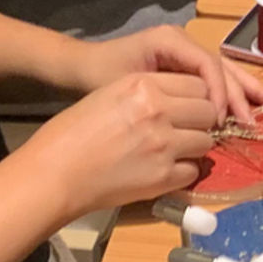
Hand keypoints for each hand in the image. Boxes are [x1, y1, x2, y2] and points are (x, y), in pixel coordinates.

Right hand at [12, 72, 220, 215]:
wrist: (54, 173)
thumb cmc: (70, 133)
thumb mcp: (109, 95)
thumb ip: (146, 93)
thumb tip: (177, 101)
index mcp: (143, 85)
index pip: (197, 84)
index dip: (195, 97)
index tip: (186, 108)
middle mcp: (159, 111)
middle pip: (208, 111)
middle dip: (200, 121)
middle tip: (183, 130)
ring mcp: (164, 145)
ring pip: (206, 142)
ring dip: (193, 147)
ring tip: (172, 151)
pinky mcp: (163, 177)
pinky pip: (194, 171)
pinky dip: (183, 172)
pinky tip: (164, 171)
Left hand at [69, 24, 262, 122]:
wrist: (80, 67)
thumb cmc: (100, 75)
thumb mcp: (130, 86)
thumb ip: (166, 98)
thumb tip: (203, 119)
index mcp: (172, 41)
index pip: (208, 64)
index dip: (221, 92)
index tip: (221, 119)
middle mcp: (184, 43)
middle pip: (224, 66)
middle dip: (248, 90)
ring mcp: (186, 54)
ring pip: (225, 72)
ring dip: (249, 91)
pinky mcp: (184, 68)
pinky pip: (214, 80)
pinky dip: (233, 94)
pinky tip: (250, 107)